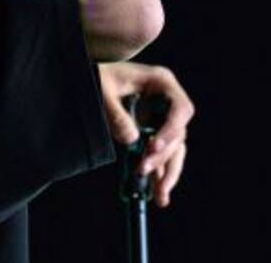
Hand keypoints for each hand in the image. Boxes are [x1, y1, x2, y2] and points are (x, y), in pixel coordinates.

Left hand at [98, 62, 194, 207]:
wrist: (90, 77)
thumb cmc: (98, 75)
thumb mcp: (102, 89)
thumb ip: (116, 113)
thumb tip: (132, 139)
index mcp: (161, 82)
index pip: (180, 109)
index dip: (171, 130)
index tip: (154, 147)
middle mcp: (167, 100)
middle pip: (178, 133)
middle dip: (162, 155)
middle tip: (142, 169)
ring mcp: (161, 117)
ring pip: (174, 149)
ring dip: (167, 172)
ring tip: (160, 196)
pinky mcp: (153, 132)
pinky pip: (162, 154)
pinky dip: (160, 173)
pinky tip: (157, 192)